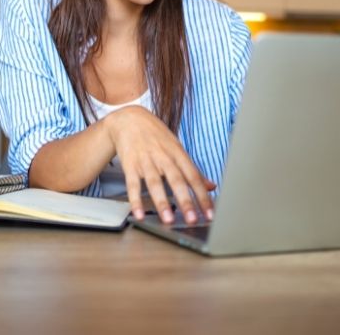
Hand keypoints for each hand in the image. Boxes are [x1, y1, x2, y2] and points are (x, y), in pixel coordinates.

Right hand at [103, 106, 215, 224]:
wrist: (129, 119)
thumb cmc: (155, 135)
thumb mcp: (176, 147)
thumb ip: (192, 169)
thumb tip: (211, 186)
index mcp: (177, 153)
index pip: (193, 176)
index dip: (203, 195)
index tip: (210, 214)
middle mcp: (163, 156)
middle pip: (176, 180)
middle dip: (185, 201)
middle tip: (192, 219)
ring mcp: (145, 160)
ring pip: (155, 183)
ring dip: (162, 202)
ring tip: (168, 220)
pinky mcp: (129, 164)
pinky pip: (132, 184)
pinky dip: (135, 200)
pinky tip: (138, 214)